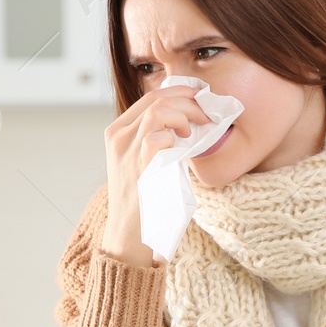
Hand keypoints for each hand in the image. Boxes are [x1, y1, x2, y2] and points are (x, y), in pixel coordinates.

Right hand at [100, 84, 210, 263]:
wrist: (128, 235)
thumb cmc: (143, 200)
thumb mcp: (144, 161)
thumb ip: (157, 139)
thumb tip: (190, 121)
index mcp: (118, 131)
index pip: (151, 96)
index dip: (180, 91)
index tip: (201, 97)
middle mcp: (118, 136)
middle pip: (157, 98)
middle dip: (189, 101)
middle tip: (207, 115)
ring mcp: (125, 151)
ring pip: (158, 111)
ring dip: (185, 116)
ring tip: (192, 132)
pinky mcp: (137, 167)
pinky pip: (157, 138)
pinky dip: (174, 138)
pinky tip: (181, 148)